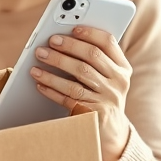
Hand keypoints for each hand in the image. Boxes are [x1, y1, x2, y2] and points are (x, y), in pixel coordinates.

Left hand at [30, 26, 132, 160]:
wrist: (112, 133)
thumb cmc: (102, 96)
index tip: (71, 28)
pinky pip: (70, 98)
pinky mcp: (95, 114)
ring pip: (78, 78)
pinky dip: (52, 90)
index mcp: (122, 67)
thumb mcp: (107, 77)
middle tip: (48, 43)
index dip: (90, 33)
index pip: (109, 42)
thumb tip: (62, 38)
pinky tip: (40, 84)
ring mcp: (108, 99)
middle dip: (67, 47)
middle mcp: (119, 82)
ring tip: (37, 62)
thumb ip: (94, 59)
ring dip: (54, 69)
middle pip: (91, 58)